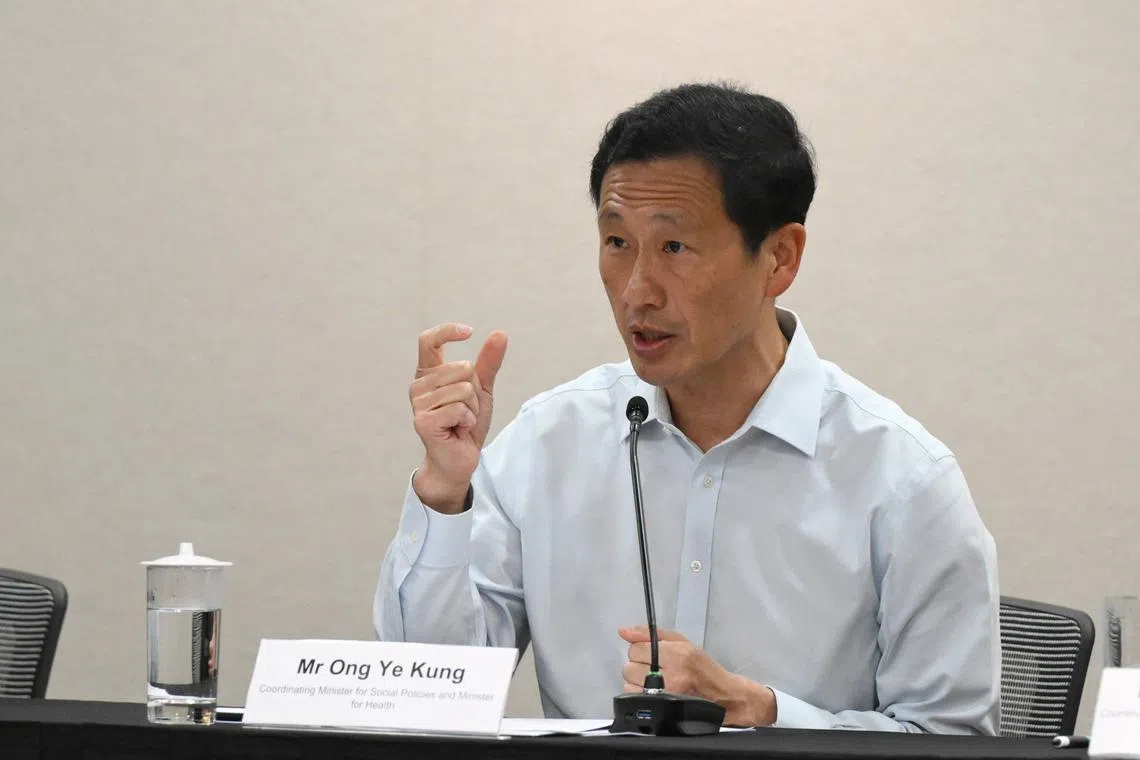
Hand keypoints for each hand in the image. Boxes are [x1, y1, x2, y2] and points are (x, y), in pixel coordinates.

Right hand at [410, 323, 507, 512]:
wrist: (461, 457)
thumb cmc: (467, 422)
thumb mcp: (482, 389)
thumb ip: (488, 362)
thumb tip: (501, 333)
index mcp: (429, 373)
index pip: (428, 340)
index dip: (447, 331)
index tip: (469, 332)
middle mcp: (419, 386)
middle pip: (462, 368)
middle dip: (475, 392)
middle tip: (465, 410)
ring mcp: (418, 404)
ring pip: (464, 389)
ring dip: (472, 408)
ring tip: (462, 421)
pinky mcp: (423, 421)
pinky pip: (460, 408)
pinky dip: (468, 420)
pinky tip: (459, 430)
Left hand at [619, 626, 776, 726]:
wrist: (722, 696)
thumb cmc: (703, 669)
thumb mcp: (682, 642)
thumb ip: (650, 635)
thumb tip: (624, 631)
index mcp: (677, 654)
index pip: (636, 648)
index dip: (640, 649)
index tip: (650, 653)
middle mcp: (671, 675)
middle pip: (630, 666)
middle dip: (639, 665)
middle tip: (655, 667)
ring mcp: (665, 695)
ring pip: (629, 683)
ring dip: (638, 681)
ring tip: (656, 680)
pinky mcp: (661, 708)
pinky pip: (635, 697)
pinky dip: (640, 694)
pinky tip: (655, 691)